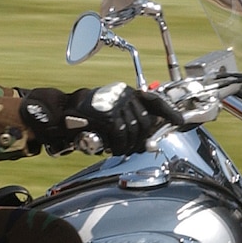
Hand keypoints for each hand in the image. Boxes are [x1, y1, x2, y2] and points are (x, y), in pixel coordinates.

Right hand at [20, 84, 183, 155]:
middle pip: (146, 122)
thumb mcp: (111, 112)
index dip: (169, 112)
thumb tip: (147, 140)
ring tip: (119, 150)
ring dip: (129, 146)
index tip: (180, 122)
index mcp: (127, 92)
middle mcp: (124, 94)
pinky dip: (119, 146)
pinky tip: (112, 148)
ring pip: (134, 131)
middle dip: (143, 140)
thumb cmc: (86, 115)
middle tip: (133, 149)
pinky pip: (121, 135)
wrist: (61, 111)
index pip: (155, 100)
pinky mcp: (106, 115)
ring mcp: (115, 104)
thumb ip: (129, 121)